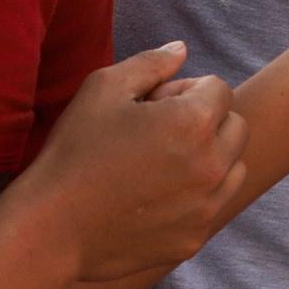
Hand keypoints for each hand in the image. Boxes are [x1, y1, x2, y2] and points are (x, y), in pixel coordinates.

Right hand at [16, 42, 248, 282]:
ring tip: (164, 163)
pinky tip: (155, 196)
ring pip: (234, 168)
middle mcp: (211, 166)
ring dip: (211, 159)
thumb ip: (152, 63)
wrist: (52, 228)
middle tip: (161, 132)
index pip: (219, 89)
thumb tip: (183, 49)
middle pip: (236, 127)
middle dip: (208, 121)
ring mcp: (206, 207)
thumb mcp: (104, 88)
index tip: (152, 106)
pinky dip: (198, 196)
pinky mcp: (195, 239)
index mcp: (194, 124)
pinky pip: (214, 205)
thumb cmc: (75, 150)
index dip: (184, 91)